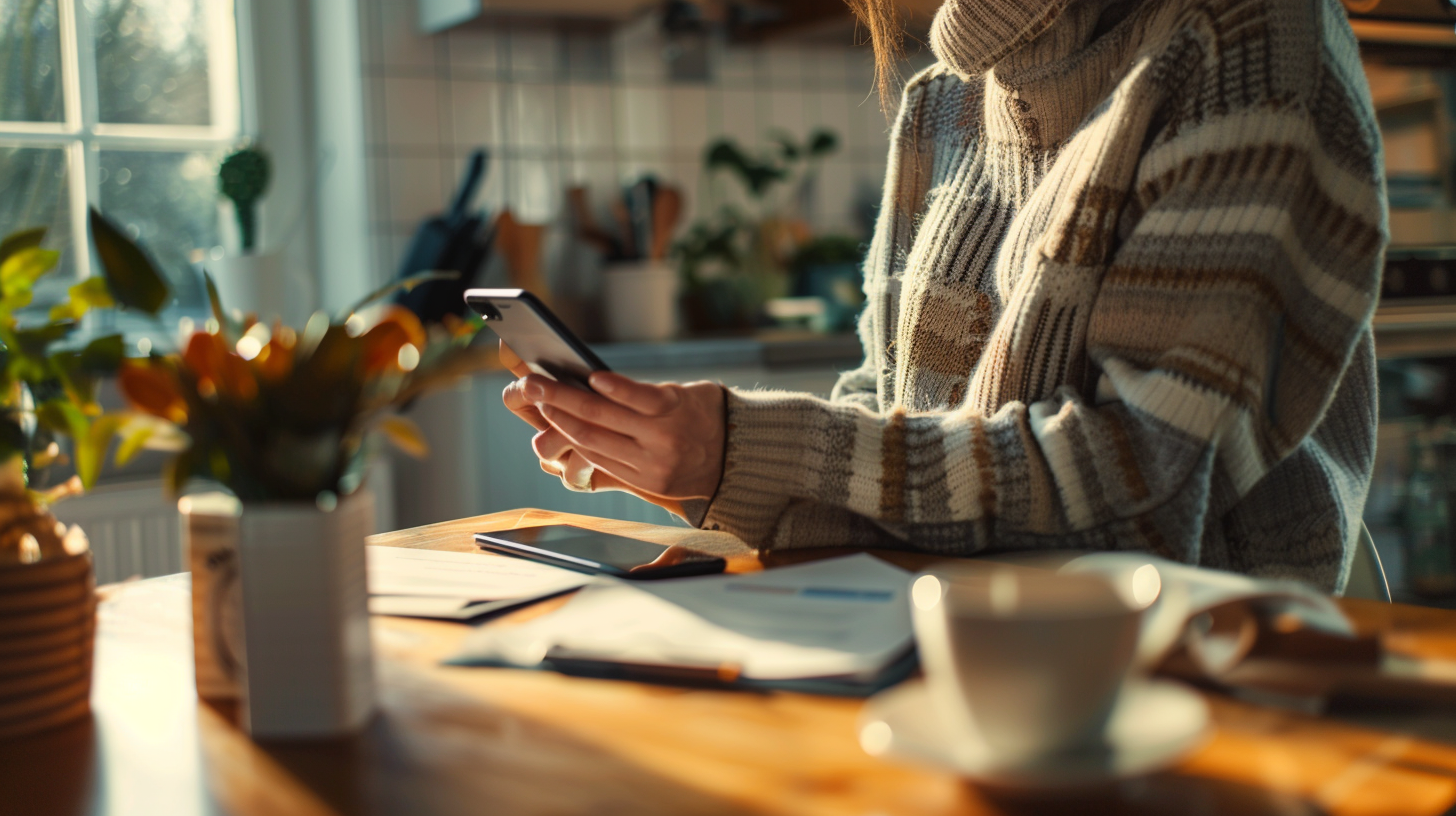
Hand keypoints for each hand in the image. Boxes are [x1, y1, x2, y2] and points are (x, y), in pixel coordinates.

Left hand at [500, 342, 726, 508]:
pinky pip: (603, 462)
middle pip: (601, 420)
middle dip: (560, 400)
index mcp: (675, 410)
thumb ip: (646, 393)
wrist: (734, 459)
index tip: (588, 376)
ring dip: (562, 423)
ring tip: (544, 404)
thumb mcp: (686, 393)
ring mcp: (652, 465)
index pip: (636, 397)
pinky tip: (565, 428)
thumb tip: (594, 386)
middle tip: (534, 384)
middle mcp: (662, 440)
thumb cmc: (704, 414)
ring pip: (594, 444)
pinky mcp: (646, 482)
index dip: (612, 388)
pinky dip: (581, 444)